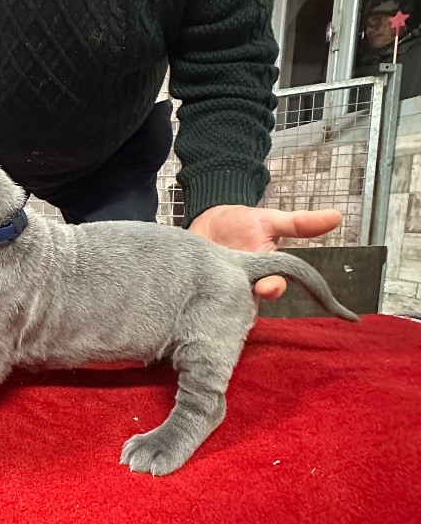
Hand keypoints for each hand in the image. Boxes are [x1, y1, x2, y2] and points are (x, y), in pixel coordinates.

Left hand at [189, 205, 341, 300]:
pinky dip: (193, 296)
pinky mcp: (195, 287)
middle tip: (237, 297)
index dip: (271, 289)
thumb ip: (300, 224)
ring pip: (222, 307)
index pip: (273, 287)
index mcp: (264, 274)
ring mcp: (219, 289)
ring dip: (218, 304)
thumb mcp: (270, 220)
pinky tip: (187, 291)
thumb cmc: (242, 223)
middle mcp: (243, 287)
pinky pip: (195, 299)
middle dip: (244, 303)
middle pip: (247, 304)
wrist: (208, 219)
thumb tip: (336, 216)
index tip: (267, 287)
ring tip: (211, 297)